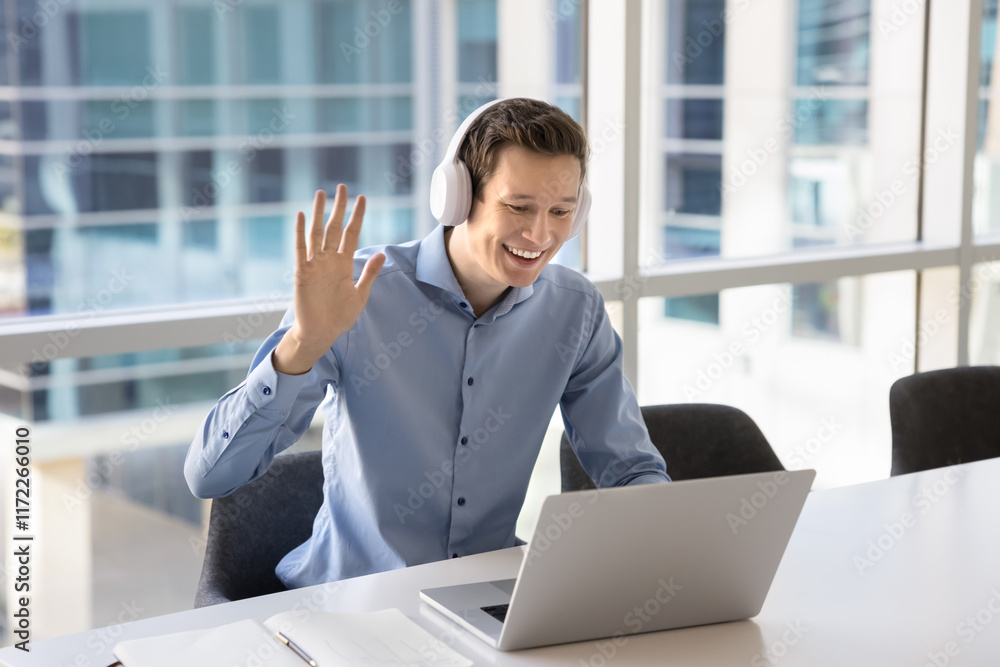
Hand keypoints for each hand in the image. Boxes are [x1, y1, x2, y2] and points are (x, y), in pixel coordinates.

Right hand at [273, 185, 384, 374]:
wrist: (321, 333)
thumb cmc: (340, 316)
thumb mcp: (361, 294)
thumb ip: (369, 273)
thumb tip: (382, 253)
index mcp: (344, 264)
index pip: (351, 234)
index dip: (357, 216)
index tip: (363, 199)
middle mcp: (329, 260)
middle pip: (334, 227)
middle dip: (339, 208)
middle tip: (343, 187)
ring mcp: (314, 264)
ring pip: (317, 233)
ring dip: (319, 213)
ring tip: (322, 193)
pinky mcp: (302, 272)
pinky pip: (300, 249)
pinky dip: (300, 232)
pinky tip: (302, 216)